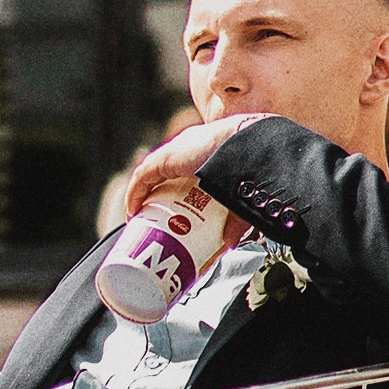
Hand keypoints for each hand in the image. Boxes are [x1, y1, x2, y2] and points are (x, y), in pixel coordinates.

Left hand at [122, 112, 256, 238]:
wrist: (251, 147)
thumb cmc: (255, 166)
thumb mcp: (244, 197)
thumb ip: (238, 220)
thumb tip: (230, 243)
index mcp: (212, 148)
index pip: (190, 166)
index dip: (182, 188)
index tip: (180, 209)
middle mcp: (191, 145)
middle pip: (168, 172)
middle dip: (162, 195)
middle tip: (161, 218)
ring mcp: (177, 150)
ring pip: (152, 174)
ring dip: (145, 196)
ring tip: (144, 217)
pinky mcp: (165, 158)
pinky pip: (142, 178)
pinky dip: (135, 194)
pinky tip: (134, 211)